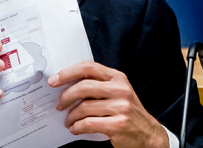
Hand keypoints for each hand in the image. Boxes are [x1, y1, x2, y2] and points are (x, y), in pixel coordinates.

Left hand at [48, 60, 168, 147]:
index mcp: (118, 78)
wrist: (148, 134)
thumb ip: (99, 85)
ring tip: (68, 121)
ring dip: (71, 116)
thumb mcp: (118, 92)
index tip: (54, 81)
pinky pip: (88, 124)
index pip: (88, 67)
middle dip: (65, 96)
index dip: (68, 72)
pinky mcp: (118, 125)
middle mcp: (120, 90)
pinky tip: (76, 128)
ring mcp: (121, 107)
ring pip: (84, 108)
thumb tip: (68, 85)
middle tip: (58, 105)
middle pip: (83, 87)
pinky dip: (77, 127)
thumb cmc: (128, 112)